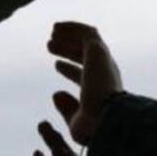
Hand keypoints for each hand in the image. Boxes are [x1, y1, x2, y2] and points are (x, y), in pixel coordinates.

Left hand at [47, 21, 122, 144]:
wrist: (106, 117)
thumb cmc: (93, 127)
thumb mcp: (76, 122)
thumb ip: (67, 108)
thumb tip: (56, 94)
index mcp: (101, 90)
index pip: (85, 76)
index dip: (69, 70)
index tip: (56, 65)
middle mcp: (105, 74)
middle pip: (84, 57)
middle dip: (67, 50)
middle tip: (50, 45)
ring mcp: (103, 61)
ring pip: (85, 42)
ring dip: (69, 36)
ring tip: (52, 34)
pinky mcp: (98, 50)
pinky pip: (86, 33)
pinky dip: (72, 28)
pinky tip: (57, 28)